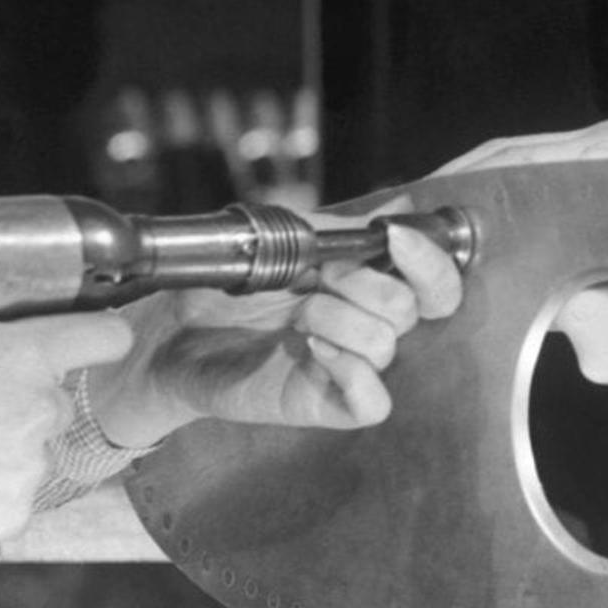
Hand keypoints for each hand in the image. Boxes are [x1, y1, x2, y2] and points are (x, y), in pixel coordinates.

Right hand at [0, 302, 131, 552]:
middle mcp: (41, 411)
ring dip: (2, 451)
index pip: (105, 337)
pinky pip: (9, 500)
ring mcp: (29, 469)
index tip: (93, 339)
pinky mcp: (9, 516)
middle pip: (56, 403)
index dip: (101, 334)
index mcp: (29, 355)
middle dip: (24, 403)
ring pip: (31, 455)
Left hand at [84, 226, 465, 451]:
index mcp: (366, 286)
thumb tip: (403, 203)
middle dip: (365, 281)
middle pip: (414, 308)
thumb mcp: (284, 243)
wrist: (170, 330)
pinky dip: (352, 370)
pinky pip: (374, 401)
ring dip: (340, 316)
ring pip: (387, 343)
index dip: (431, 261)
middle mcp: (367, 326)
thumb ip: (343, 230)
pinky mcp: (325, 403)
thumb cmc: (226, 286)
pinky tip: (313, 348)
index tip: (393, 237)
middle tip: (318, 276)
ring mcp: (348, 367)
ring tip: (297, 312)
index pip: (436, 284)